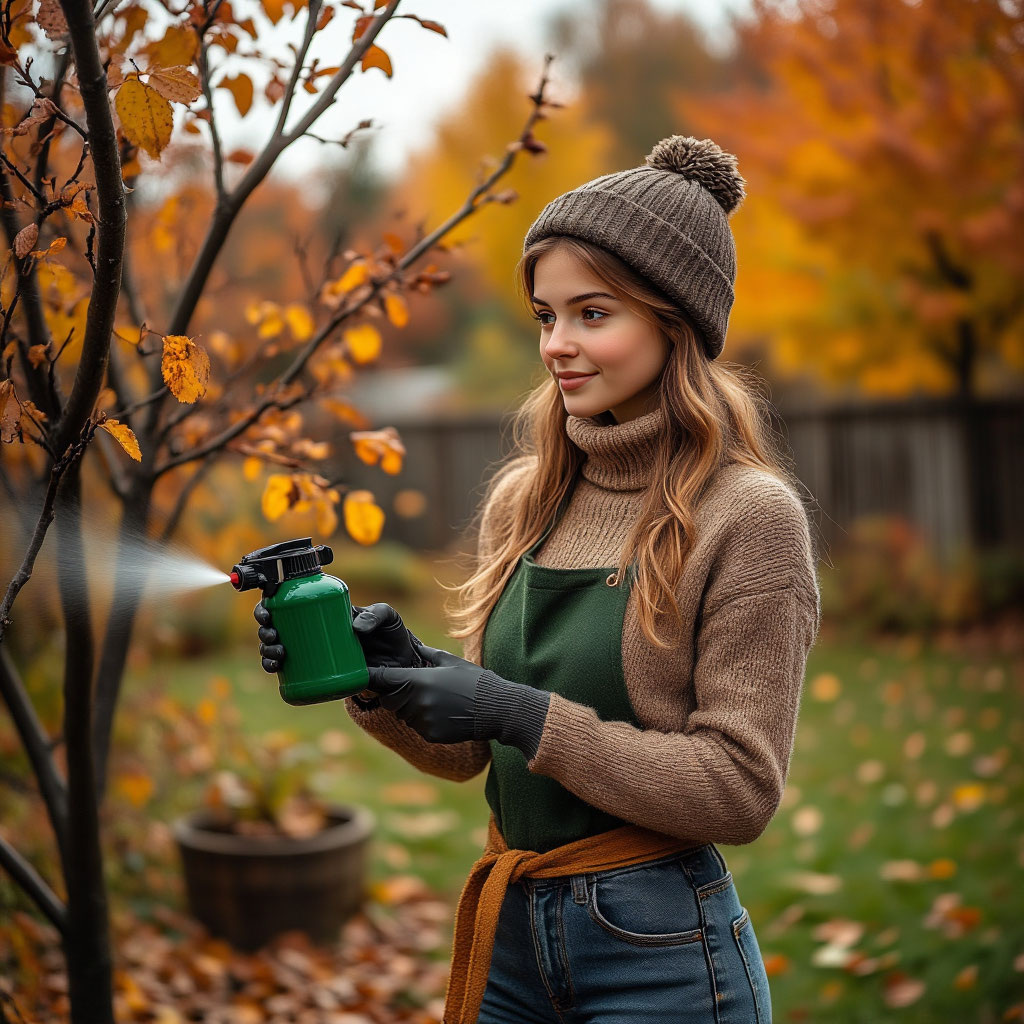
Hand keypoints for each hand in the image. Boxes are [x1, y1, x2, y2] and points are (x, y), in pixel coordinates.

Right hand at [252, 600, 425, 674]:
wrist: (400, 667)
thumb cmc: (392, 636)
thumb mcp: (387, 618)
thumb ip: (376, 615)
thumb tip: (355, 628)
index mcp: (324, 612)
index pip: (289, 603)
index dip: (270, 605)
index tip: (267, 611)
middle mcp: (313, 630)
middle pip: (277, 626)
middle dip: (265, 630)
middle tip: (273, 635)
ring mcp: (313, 652)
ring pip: (278, 647)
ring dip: (267, 650)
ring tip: (278, 653)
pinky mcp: (317, 673)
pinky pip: (289, 671)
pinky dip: (275, 668)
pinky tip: (274, 668)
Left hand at [368, 645, 551, 756]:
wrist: (496, 709)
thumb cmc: (475, 681)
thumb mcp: (451, 661)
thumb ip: (427, 655)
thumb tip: (414, 647)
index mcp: (418, 681)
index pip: (383, 680)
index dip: (371, 677)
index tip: (362, 675)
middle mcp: (416, 703)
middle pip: (389, 699)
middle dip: (394, 692)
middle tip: (410, 685)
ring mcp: (422, 721)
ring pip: (402, 714)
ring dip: (409, 707)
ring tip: (433, 698)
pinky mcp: (430, 735)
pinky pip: (417, 726)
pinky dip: (422, 720)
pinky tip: (442, 712)